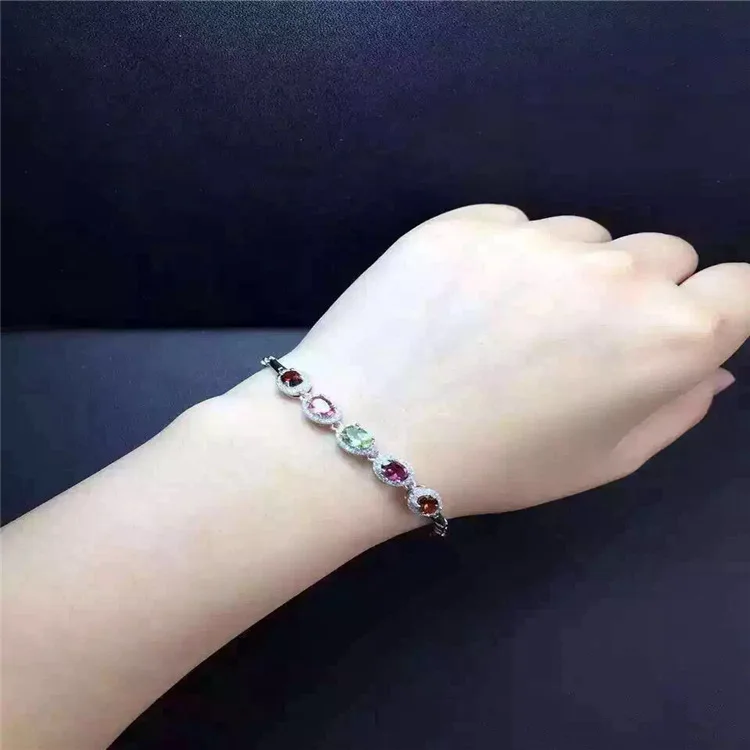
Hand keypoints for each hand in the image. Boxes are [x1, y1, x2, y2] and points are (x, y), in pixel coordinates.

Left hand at [291, 205, 749, 515]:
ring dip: (567, 273)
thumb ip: (675, 407)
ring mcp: (535, 237)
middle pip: (664, 256)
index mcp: (665, 336)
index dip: (719, 308)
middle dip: (640, 294)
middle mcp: (613, 270)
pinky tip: (460, 304)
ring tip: (503, 328)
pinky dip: (503, 257)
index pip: (741, 289)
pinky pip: (513, 227)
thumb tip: (711, 363)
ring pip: (585, 238)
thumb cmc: (495, 464)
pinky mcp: (468, 219)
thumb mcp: (603, 459)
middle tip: (574, 344)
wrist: (364, 436)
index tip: (689, 325)